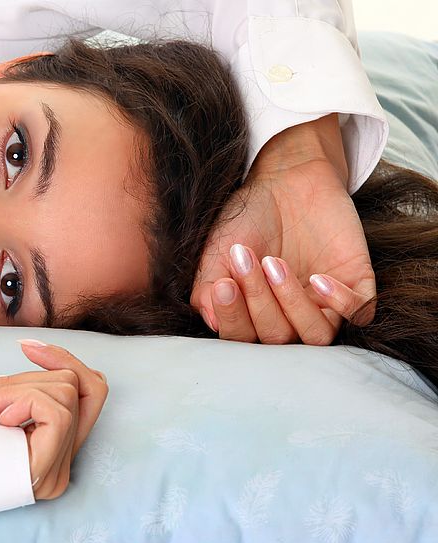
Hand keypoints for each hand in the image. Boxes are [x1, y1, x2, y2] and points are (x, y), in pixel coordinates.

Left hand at [0, 339, 108, 499]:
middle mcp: (65, 460)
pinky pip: (56, 412)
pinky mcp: (50, 471)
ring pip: (64, 391)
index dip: (66, 359)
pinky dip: (23, 403)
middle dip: (24, 377)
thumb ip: (15, 389)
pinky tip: (0, 421)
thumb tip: (26, 346)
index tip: (24, 346)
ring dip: (16, 390)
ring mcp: (60, 469)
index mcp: (56, 446)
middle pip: (71, 384)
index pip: (93, 389)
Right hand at [191, 114, 376, 343]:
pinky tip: (318, 279)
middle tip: (246, 259)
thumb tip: (212, 323)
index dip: (234, 319)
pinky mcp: (356, 284)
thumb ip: (206, 290)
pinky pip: (359, 314)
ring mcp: (324, 304)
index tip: (224, 284)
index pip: (244, 340)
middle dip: (258, 300)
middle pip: (278, 338)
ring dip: (293, 304)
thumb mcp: (217, 254)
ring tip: (275, 265)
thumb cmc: (248, 220)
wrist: (287, 179)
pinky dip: (340, 303)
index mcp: (255, 316)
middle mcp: (289, 317)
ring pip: (316, 334)